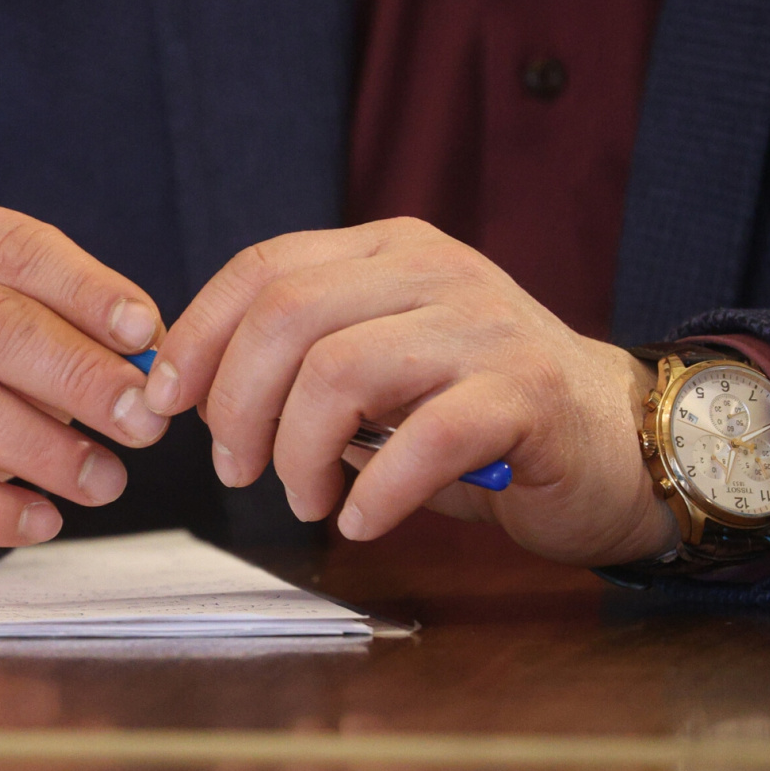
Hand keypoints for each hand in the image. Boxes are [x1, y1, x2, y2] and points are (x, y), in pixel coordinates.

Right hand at [0, 200, 167, 557]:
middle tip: (143, 422)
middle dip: (80, 376)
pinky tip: (44, 521)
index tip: (146, 335)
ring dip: (46, 449)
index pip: (16, 248)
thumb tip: (153, 358)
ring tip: (107, 480)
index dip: (87, 292)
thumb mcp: (8, 320)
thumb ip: (73, 327)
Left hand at [144, 218, 678, 566]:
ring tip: (305, 498)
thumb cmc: (468, 410)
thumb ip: (298, 360)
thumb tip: (187, 391)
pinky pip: (424, 439)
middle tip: (237, 471)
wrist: (606, 437)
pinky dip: (377, 491)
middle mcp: (431, 270)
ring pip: (341, 372)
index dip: (197, 336)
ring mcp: (481, 325)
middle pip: (288, 317)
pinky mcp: (523, 393)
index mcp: (384, 250)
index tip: (163, 404)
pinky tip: (361, 520)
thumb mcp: (374, 364)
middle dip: (236, 405)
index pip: (262, 267)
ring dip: (298, 453)